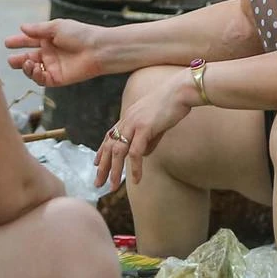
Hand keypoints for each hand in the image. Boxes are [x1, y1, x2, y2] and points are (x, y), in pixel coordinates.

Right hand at [5, 19, 110, 88]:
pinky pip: (41, 79)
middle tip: (10, 60)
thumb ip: (38, 29)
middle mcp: (49, 53)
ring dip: (25, 67)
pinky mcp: (57, 78)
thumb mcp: (56, 27)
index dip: (18, 42)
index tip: (7, 43)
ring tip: (25, 63)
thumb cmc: (80, 34)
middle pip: (28, 58)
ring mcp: (53, 67)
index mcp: (49, 39)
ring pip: (32, 70)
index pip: (29, 41)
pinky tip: (33, 68)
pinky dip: (34, 75)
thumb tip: (22, 27)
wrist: (97, 49)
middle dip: (18, 60)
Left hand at [96, 73, 195, 189]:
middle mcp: (127, 120)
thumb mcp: (156, 123)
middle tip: (98, 183)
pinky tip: (135, 179)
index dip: (101, 151)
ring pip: (118, 151)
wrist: (180, 91)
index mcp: (128, 117)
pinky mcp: (144, 128)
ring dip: (114, 171)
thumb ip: (148, 138)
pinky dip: (134, 167)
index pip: (110, 136)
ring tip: (113, 186)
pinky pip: (136, 152)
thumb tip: (143, 155)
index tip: (96, 164)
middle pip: (109, 146)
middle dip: (102, 166)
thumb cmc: (172, 104)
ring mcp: (134, 124)